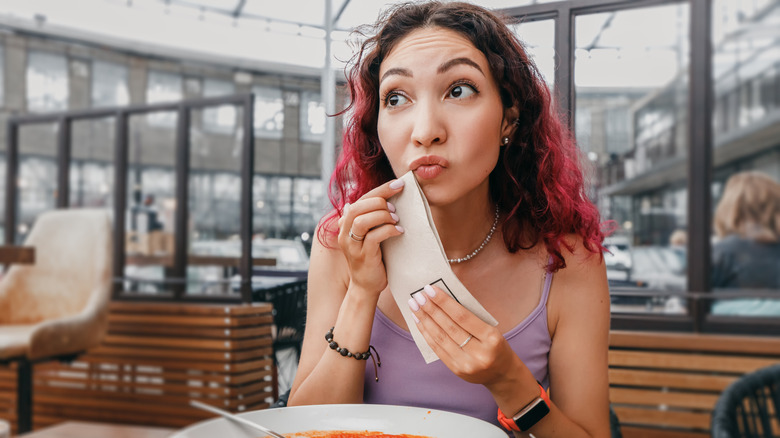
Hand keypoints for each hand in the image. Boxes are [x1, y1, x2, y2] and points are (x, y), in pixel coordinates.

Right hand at [337, 178, 404, 296]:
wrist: (366, 286)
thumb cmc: (372, 257)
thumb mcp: (369, 234)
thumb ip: (371, 217)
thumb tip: (383, 197)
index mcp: (346, 224)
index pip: (361, 199)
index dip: (380, 190)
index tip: (399, 184)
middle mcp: (345, 233)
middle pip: (358, 207)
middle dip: (380, 201)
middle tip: (396, 208)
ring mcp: (352, 246)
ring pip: (362, 221)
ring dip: (383, 216)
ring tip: (396, 220)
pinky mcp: (363, 256)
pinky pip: (374, 237)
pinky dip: (388, 230)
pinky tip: (398, 232)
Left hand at [408, 284, 519, 387]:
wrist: (503, 374)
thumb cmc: (495, 345)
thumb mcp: (491, 329)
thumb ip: (470, 318)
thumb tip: (442, 300)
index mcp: (491, 338)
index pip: (462, 317)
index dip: (444, 302)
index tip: (430, 290)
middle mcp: (479, 353)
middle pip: (449, 327)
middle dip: (431, 310)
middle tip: (418, 296)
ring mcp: (467, 364)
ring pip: (440, 338)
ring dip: (425, 320)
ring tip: (415, 307)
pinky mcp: (457, 370)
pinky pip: (437, 349)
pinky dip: (427, 334)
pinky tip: (420, 322)